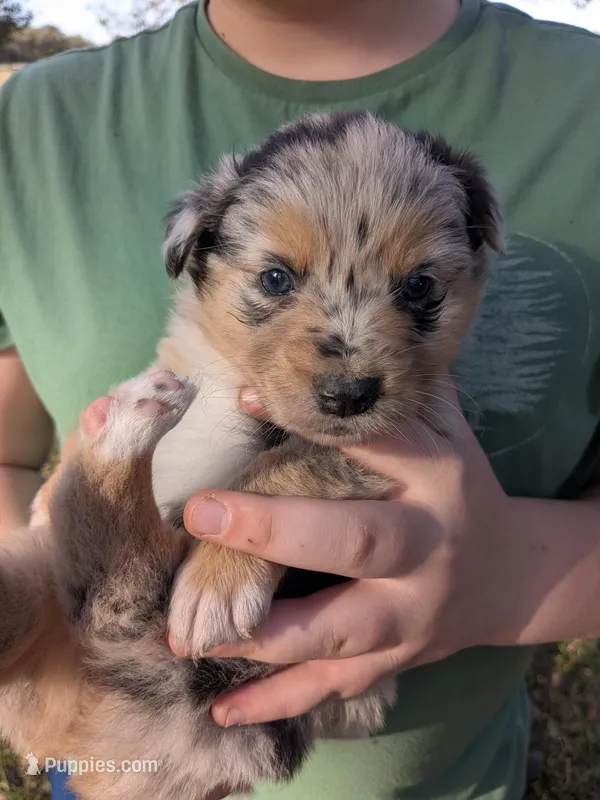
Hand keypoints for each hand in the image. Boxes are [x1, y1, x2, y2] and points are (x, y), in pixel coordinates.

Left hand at [175, 378, 538, 728]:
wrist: (507, 575)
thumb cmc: (458, 490)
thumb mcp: (445, 433)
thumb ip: (402, 393)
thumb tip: (349, 339)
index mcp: (436, 478)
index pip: (376, 443)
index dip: (312, 422)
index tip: (243, 399)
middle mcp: (426, 547)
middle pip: (355, 539)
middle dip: (276, 529)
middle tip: (203, 513)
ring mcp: (410, 613)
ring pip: (336, 627)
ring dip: (262, 631)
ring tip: (193, 628)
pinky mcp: (395, 658)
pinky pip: (333, 684)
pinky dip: (278, 701)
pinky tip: (224, 709)